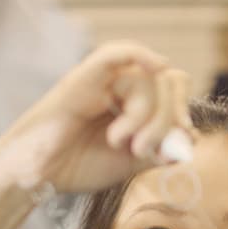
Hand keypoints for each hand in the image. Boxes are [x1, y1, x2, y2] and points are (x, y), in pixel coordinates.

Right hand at [0, 42, 192, 193]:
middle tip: (145, 147)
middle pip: (166, 82)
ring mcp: (103, 80)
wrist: (39, 175)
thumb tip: (188, 141)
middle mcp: (121, 87)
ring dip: (145, 115)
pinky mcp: (84, 78)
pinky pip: (117, 53)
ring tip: (121, 142)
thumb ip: (159, 151)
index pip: (173, 89)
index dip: (184, 111)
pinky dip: (141, 54)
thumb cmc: (77, 167)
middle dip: (167, 117)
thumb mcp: (130, 164)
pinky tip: (156, 66)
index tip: (184, 137)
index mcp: (133, 103)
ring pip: (147, 79)